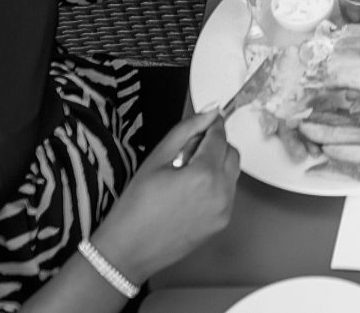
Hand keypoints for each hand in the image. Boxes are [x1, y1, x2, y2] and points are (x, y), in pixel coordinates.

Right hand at [92, 109, 239, 285]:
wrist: (127, 251)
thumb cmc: (136, 206)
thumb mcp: (157, 158)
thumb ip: (187, 129)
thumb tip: (211, 109)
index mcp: (204, 174)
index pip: (219, 136)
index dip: (212, 125)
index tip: (204, 122)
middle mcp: (220, 193)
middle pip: (231, 153)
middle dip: (215, 145)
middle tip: (188, 151)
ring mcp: (223, 211)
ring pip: (232, 173)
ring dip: (217, 165)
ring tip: (187, 174)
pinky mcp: (221, 224)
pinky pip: (228, 193)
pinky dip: (216, 185)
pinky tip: (191, 192)